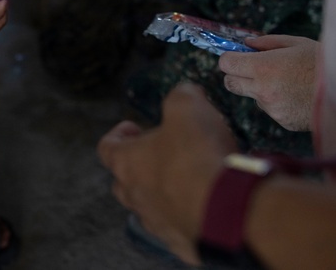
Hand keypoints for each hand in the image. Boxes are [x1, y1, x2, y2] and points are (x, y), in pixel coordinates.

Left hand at [98, 84, 234, 265]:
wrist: (229, 212)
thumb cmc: (198, 155)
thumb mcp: (188, 107)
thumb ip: (181, 96)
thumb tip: (185, 92)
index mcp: (126, 163)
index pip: (106, 147)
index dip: (118, 134)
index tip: (134, 126)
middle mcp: (135, 197)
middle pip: (123, 181)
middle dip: (137, 166)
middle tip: (160, 153)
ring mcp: (158, 224)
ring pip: (149, 208)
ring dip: (161, 193)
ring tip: (185, 180)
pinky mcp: (183, 244)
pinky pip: (178, 228)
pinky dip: (186, 216)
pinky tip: (204, 206)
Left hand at [219, 34, 318, 131]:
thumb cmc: (324, 63)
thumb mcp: (296, 43)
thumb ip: (267, 43)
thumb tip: (247, 43)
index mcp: (263, 68)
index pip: (226, 64)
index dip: (230, 59)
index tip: (236, 56)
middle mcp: (263, 90)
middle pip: (230, 83)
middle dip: (236, 75)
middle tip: (252, 69)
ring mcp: (272, 108)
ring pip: (253, 97)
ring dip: (260, 89)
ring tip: (288, 82)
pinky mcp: (282, 121)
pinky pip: (271, 109)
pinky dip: (277, 102)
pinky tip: (297, 96)